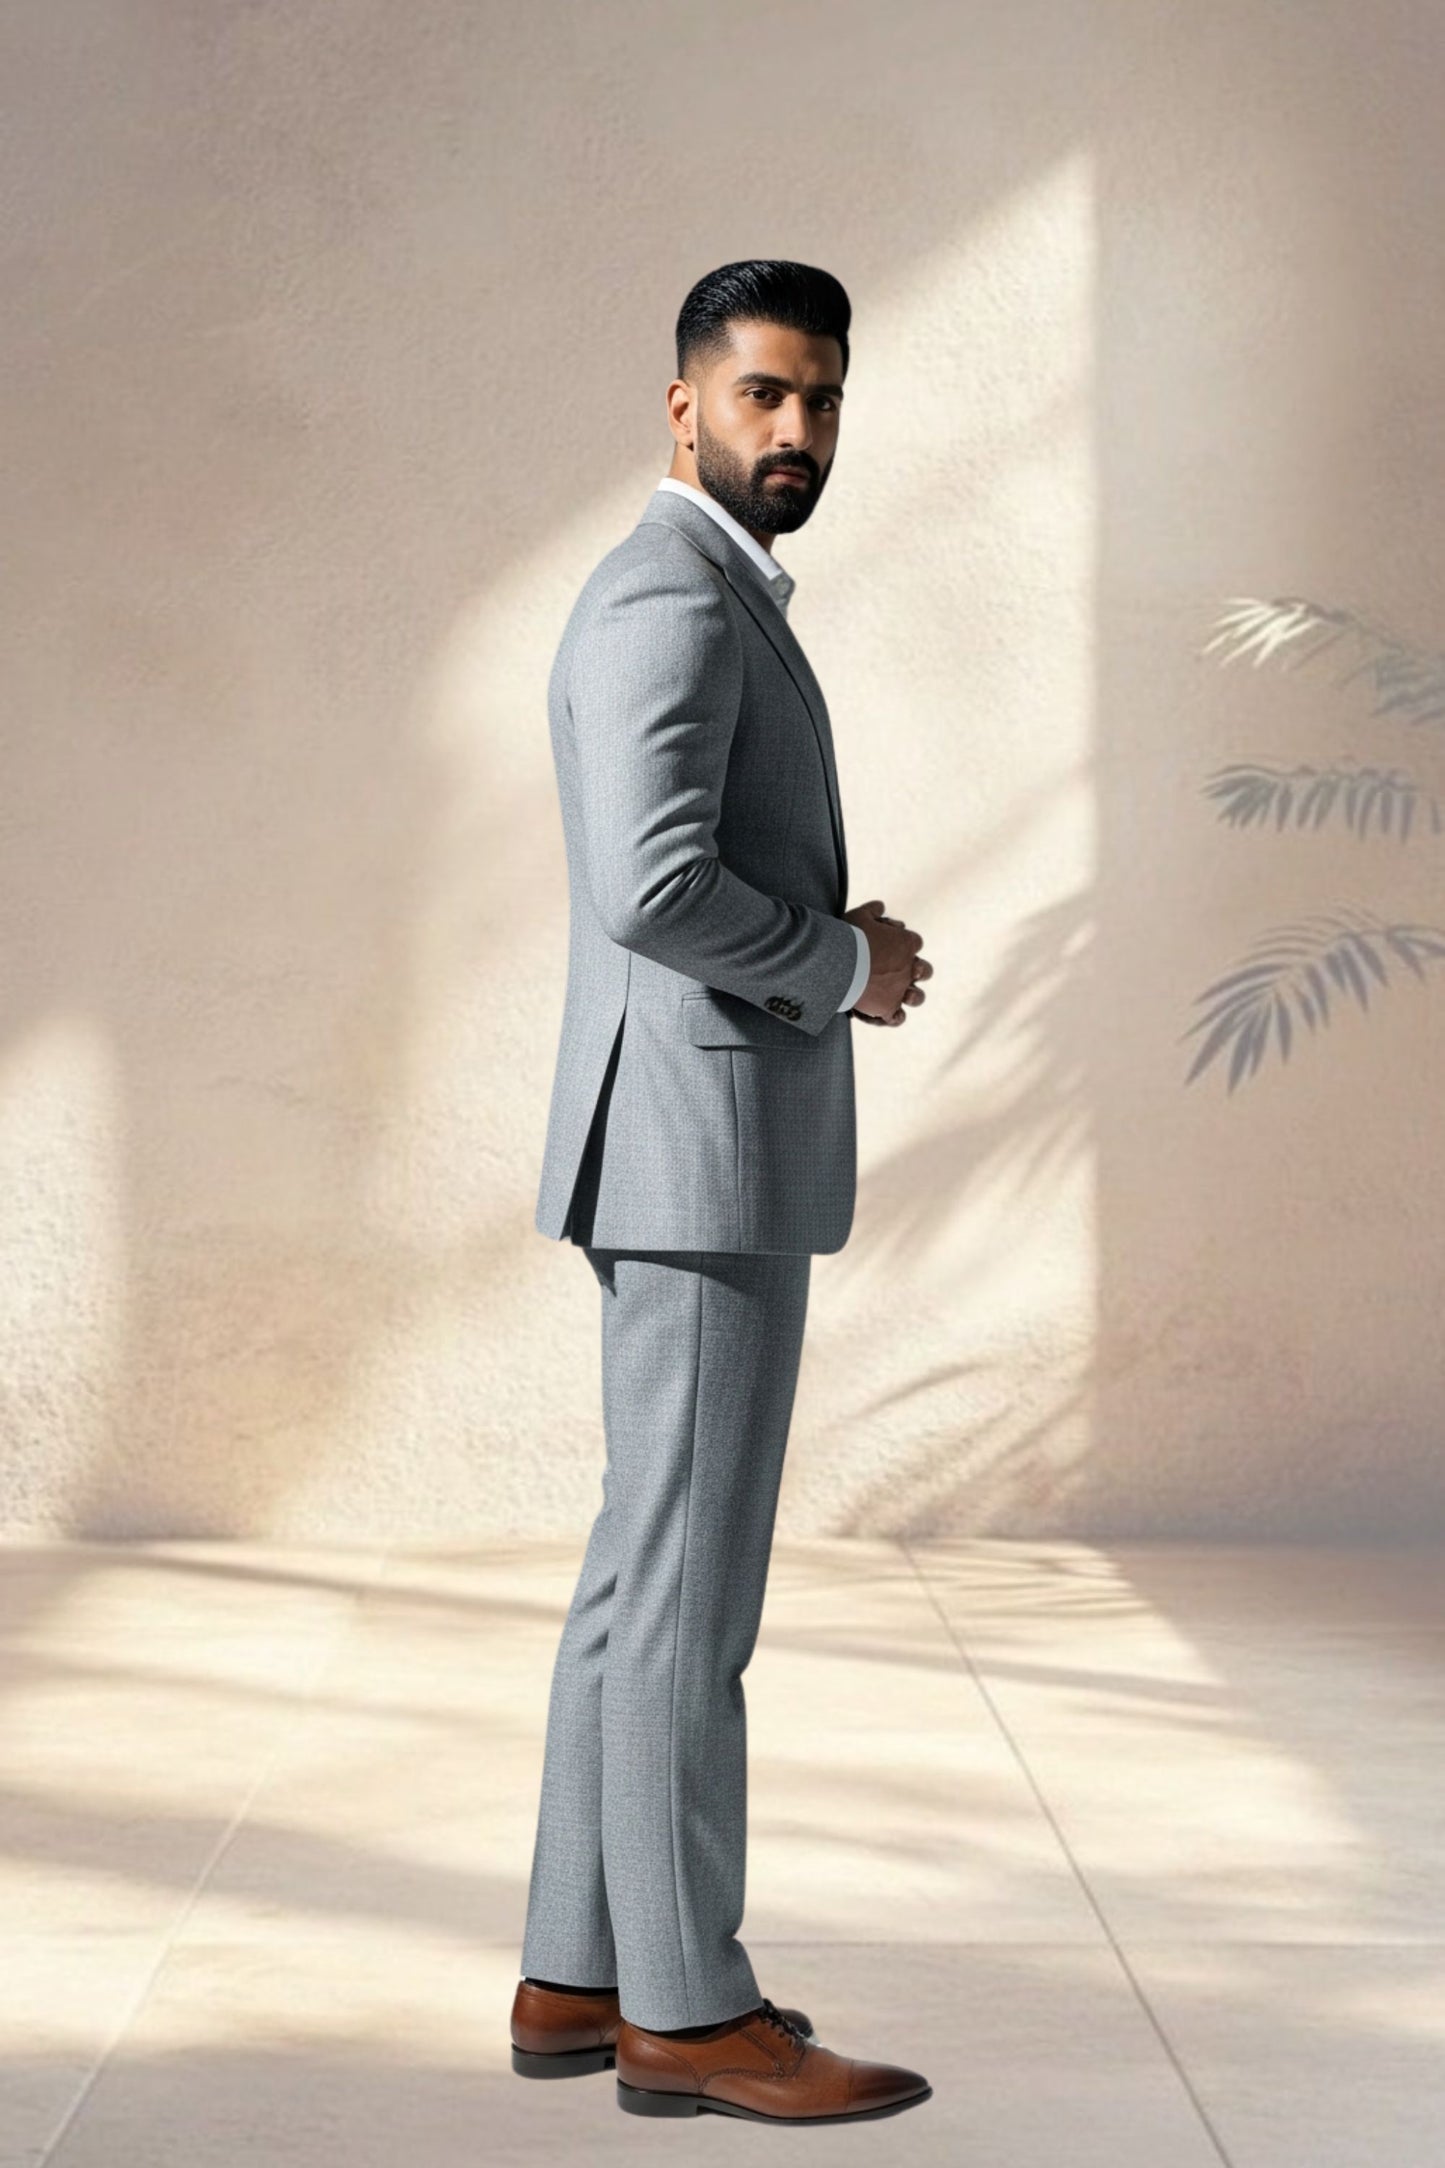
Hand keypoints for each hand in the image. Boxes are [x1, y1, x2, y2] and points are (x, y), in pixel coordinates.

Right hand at [843, 898, 931, 1025]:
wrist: (836, 961)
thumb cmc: (847, 936)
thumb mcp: (859, 914)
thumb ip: (873, 910)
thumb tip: (881, 907)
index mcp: (906, 943)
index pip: (915, 943)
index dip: (903, 943)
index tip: (887, 944)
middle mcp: (908, 968)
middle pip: (924, 970)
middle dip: (915, 970)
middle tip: (897, 970)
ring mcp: (899, 990)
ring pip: (917, 997)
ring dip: (910, 995)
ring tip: (896, 995)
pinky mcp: (886, 1008)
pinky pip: (897, 1018)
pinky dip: (893, 1017)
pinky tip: (883, 1013)